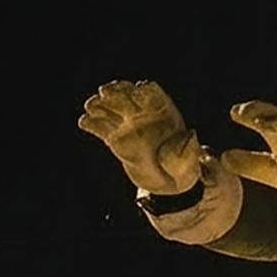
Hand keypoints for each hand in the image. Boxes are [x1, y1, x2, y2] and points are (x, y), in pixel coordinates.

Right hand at [78, 80, 206, 194]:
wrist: (168, 185)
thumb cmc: (183, 168)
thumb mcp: (190, 160)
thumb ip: (188, 148)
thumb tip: (192, 134)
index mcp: (163, 111)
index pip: (151, 92)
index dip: (142, 91)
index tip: (135, 93)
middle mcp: (143, 114)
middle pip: (127, 96)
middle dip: (117, 92)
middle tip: (105, 92)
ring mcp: (128, 125)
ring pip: (111, 109)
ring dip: (100, 105)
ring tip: (91, 106)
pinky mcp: (116, 138)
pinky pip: (101, 128)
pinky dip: (92, 124)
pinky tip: (84, 122)